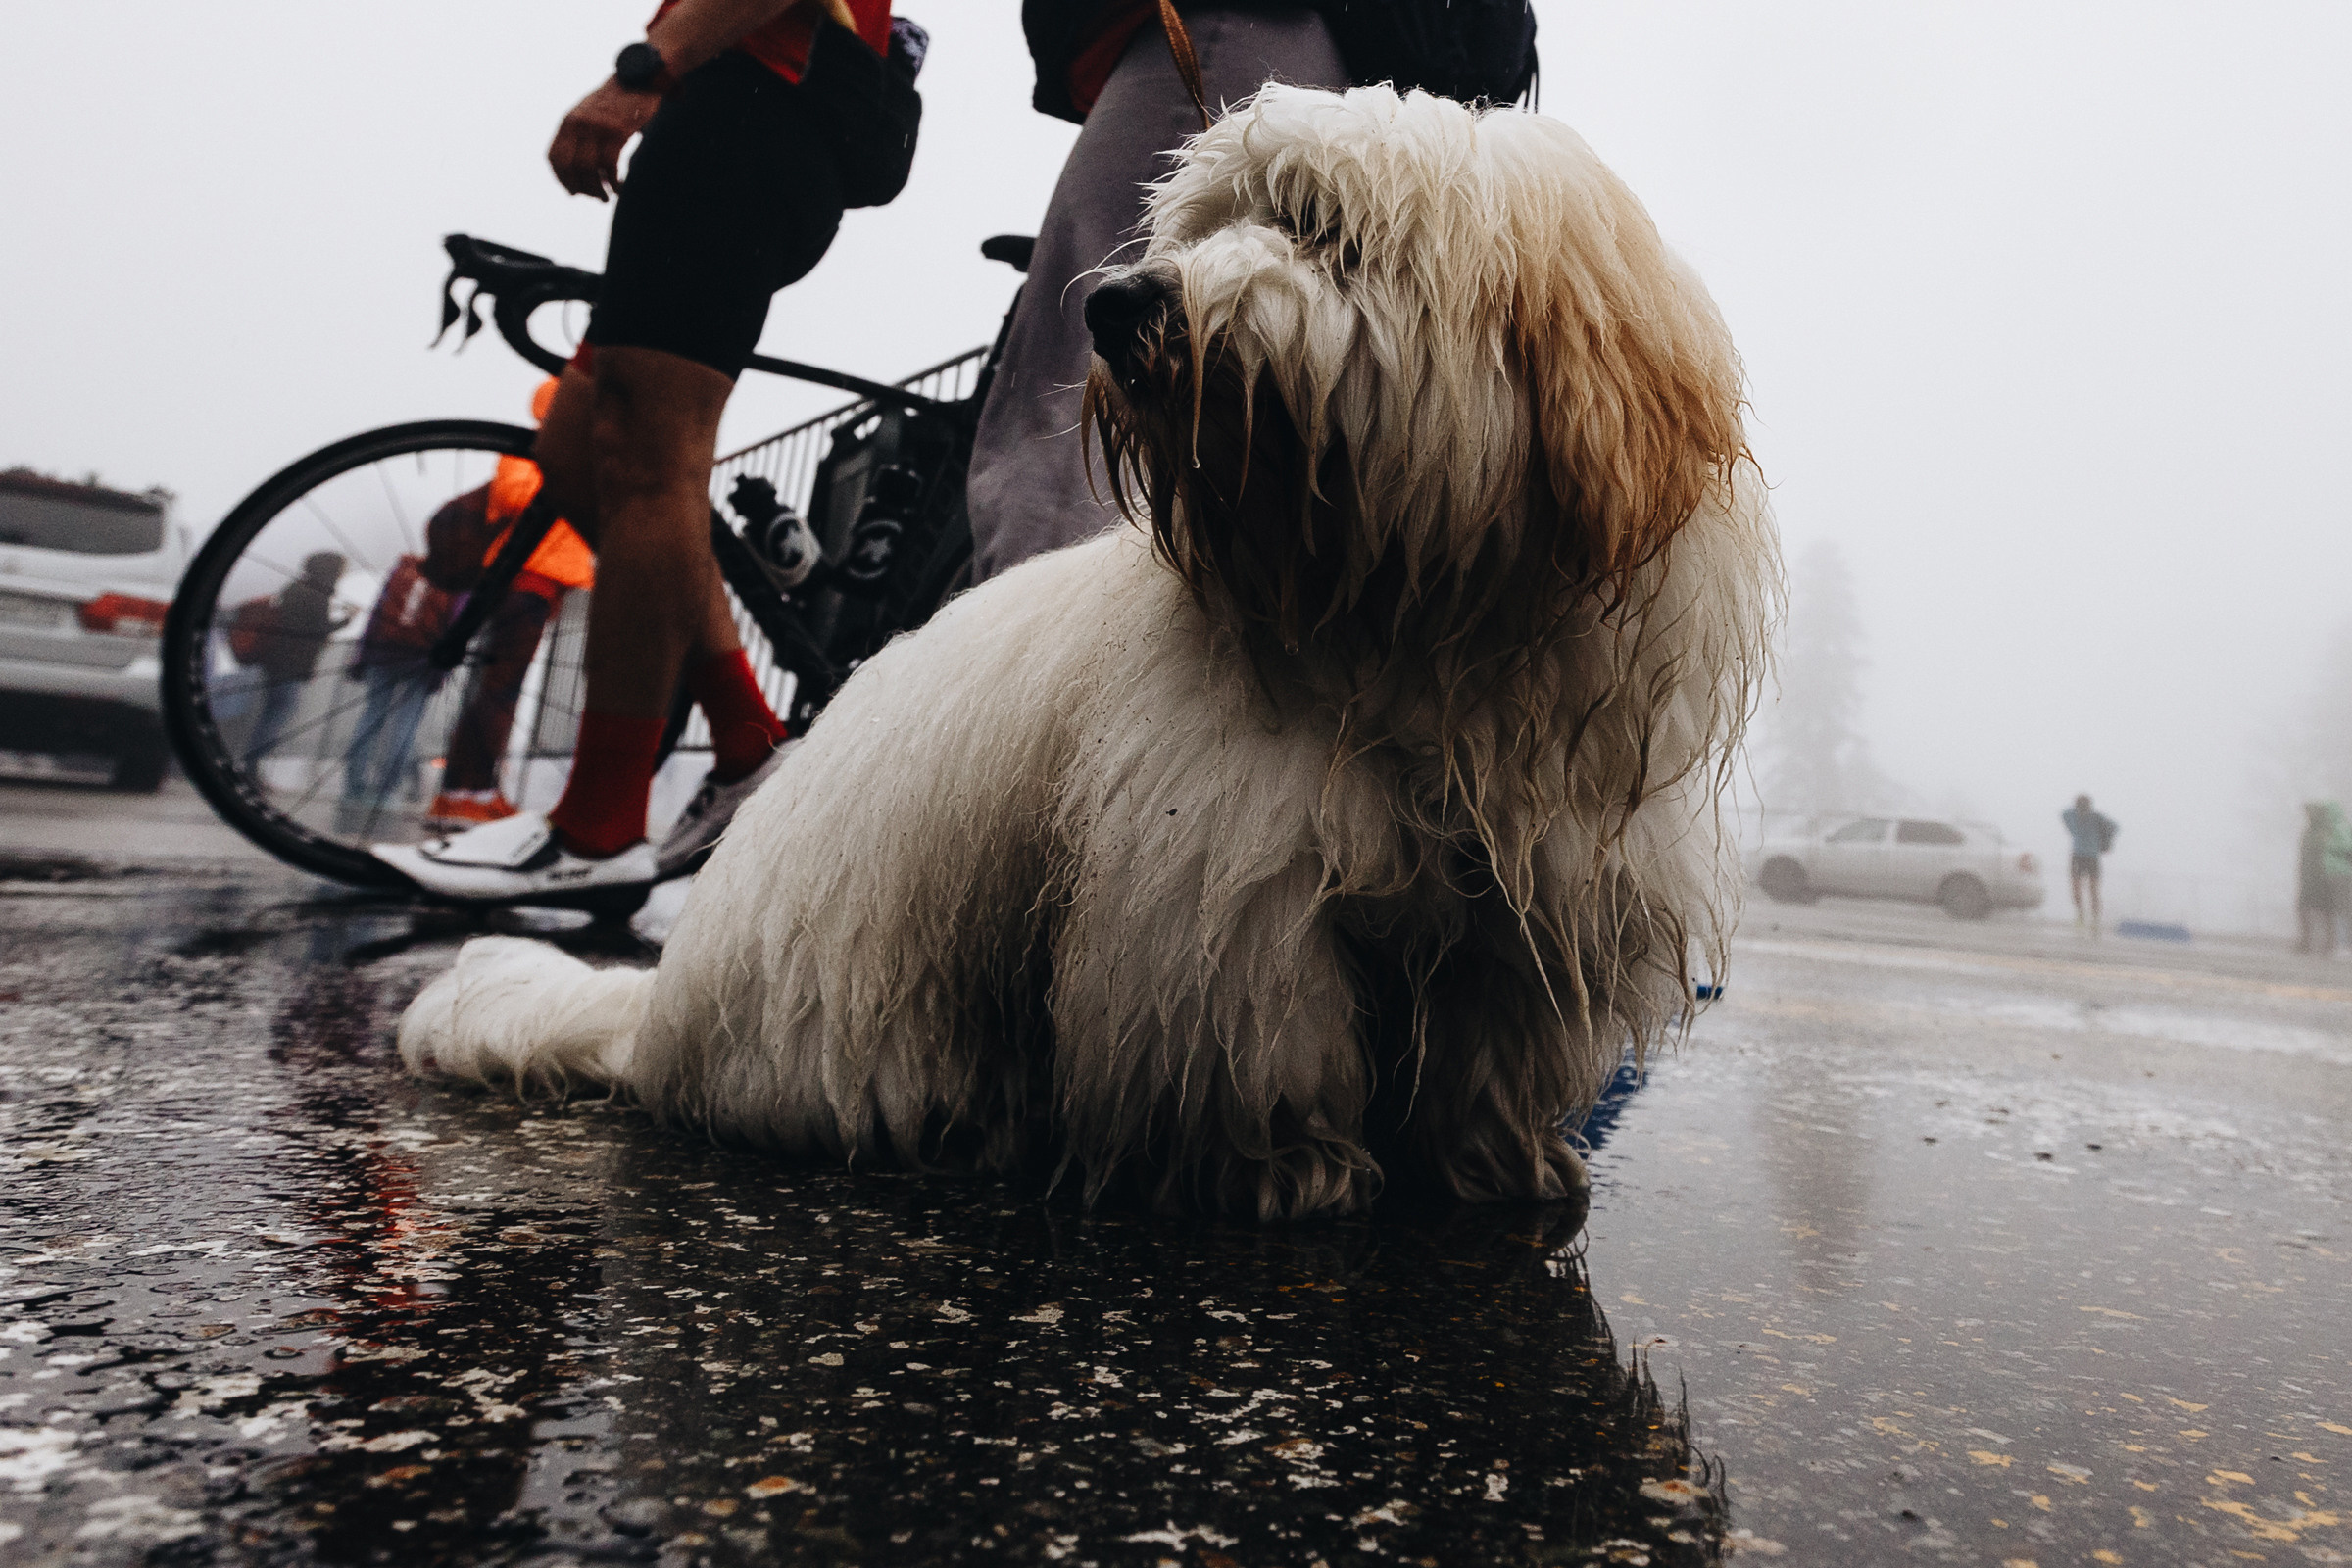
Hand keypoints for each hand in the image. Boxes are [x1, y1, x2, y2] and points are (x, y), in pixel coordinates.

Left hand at [547, 80, 660, 199]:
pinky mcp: (618, 131)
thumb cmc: (618, 99)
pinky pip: (610, 166)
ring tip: (607, 196)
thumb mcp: (590, 112)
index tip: (573, 192)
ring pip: (589, 169)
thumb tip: (580, 164)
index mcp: (569, 120)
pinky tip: (620, 187)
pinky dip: (614, 182)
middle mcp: (579, 123)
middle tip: (596, 198)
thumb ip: (581, 132)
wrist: (640, 77)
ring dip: (598, 189)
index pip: (555, 158)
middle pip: (571, 167)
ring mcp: (597, 127)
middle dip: (582, 188)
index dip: (562, 179)